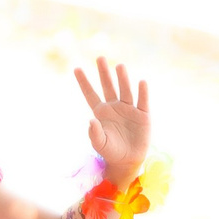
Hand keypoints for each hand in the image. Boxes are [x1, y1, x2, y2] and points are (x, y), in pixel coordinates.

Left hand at [75, 57, 150, 181]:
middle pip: (108, 86)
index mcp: (101, 112)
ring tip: (119, 66)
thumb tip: (91, 120)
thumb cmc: (110, 150)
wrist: (128, 160)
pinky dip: (142, 92)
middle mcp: (114, 107)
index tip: (76, 68)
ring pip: (125, 91)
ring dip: (122, 79)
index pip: (90, 94)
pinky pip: (142, 101)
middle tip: (99, 58)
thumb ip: (93, 133)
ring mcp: (129, 109)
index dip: (84, 82)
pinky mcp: (143, 115)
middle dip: (104, 73)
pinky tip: (141, 82)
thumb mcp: (99, 143)